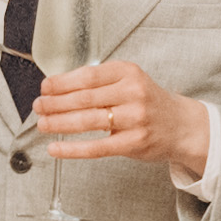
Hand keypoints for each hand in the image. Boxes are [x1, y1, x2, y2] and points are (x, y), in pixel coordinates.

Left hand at [34, 55, 202, 172]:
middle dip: (55, 103)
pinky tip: (56, 147)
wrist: (181, 125)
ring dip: (59, 122)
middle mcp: (133, 92)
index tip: (45, 87)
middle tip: (39, 106)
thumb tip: (58, 89)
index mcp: (128, 72)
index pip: (87, 76)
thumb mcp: (129, 82)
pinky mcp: (134, 142)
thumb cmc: (148, 103)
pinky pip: (97, 147)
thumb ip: (100, 83)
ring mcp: (135, 118)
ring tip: (43, 124)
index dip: (61, 83)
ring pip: (87, 120)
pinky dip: (72, 148)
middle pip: (84, 97)